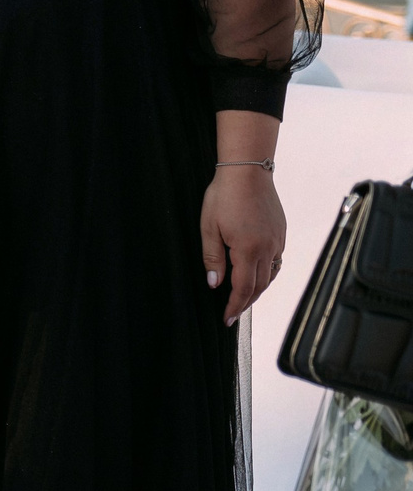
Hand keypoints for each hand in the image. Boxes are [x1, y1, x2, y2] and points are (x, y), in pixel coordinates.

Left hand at [203, 164, 284, 323]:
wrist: (247, 172)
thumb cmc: (223, 197)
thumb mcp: (208, 228)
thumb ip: (213, 258)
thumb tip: (215, 284)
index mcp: (248, 249)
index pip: (243, 288)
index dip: (235, 306)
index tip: (227, 319)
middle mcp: (267, 248)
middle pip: (260, 285)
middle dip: (246, 302)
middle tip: (233, 314)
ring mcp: (277, 240)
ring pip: (271, 274)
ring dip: (258, 289)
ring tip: (244, 298)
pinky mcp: (281, 232)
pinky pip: (277, 260)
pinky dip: (268, 273)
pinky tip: (258, 274)